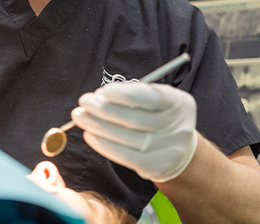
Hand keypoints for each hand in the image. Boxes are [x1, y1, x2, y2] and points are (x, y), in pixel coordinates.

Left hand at [71, 83, 197, 182]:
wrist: (179, 148)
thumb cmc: (156, 114)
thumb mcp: (154, 98)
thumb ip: (132, 94)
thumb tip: (99, 97)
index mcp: (177, 103)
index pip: (151, 97)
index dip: (124, 95)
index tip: (101, 91)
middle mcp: (177, 127)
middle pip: (136, 120)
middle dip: (105, 110)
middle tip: (84, 102)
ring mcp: (168, 150)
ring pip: (129, 138)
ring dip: (99, 126)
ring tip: (80, 116)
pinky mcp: (156, 167)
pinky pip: (127, 157)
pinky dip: (105, 146)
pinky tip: (90, 134)